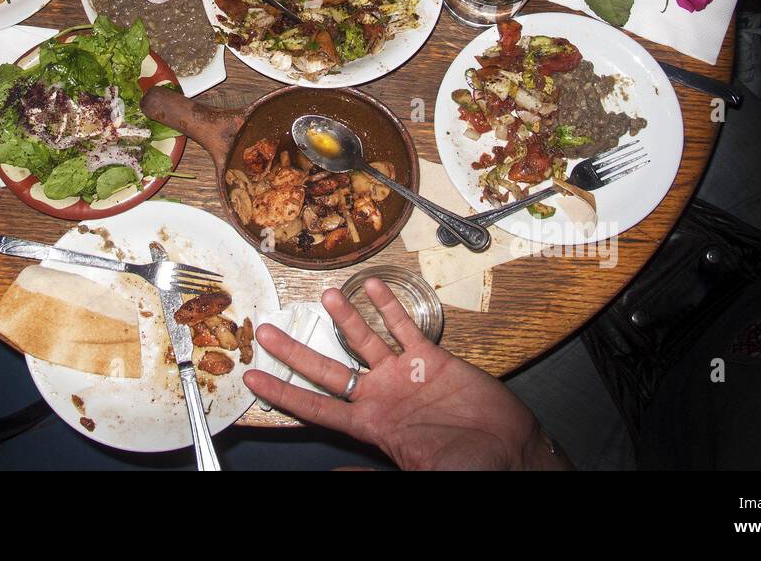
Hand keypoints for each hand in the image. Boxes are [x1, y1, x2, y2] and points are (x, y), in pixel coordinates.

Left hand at [243, 279, 568, 469]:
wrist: (507, 452)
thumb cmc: (464, 469)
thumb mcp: (414, 473)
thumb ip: (370, 472)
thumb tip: (331, 474)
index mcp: (370, 425)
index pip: (314, 407)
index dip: (283, 393)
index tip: (254, 380)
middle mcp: (380, 396)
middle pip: (326, 369)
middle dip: (294, 351)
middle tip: (265, 331)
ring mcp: (403, 374)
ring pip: (362, 341)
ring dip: (342, 318)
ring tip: (322, 294)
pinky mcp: (430, 358)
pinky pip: (404, 327)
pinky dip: (388, 307)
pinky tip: (373, 287)